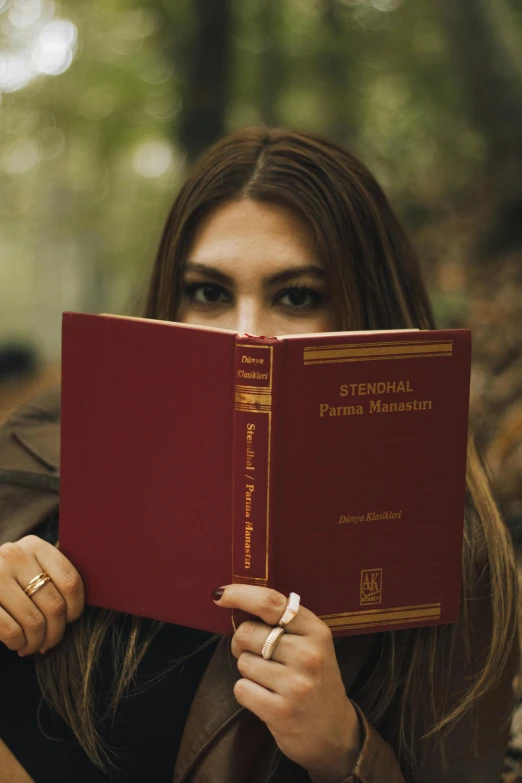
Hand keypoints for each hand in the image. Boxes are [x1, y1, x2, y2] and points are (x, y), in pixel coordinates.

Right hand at [0, 535, 84, 655]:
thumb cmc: (8, 580)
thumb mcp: (29, 567)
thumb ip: (52, 576)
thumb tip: (77, 609)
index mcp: (35, 546)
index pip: (71, 581)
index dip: (75, 608)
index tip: (69, 620)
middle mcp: (15, 556)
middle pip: (54, 605)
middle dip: (55, 632)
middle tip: (49, 643)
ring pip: (34, 621)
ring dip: (37, 642)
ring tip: (33, 646)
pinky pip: (11, 630)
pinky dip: (18, 644)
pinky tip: (17, 645)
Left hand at [212, 584, 360, 781]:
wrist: (334, 732)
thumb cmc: (314, 679)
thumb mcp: (312, 643)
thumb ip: (283, 622)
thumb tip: (235, 600)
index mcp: (316, 631)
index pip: (271, 603)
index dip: (240, 595)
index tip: (221, 595)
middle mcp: (309, 655)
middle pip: (247, 633)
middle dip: (242, 643)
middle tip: (258, 655)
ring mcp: (296, 684)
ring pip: (243, 662)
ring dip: (248, 671)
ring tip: (271, 681)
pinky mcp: (281, 711)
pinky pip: (241, 689)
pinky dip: (247, 692)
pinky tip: (267, 698)